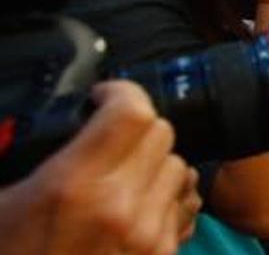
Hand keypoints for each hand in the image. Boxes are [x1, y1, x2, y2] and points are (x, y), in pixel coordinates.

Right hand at [0, 81, 198, 254]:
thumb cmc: (12, 252)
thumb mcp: (5, 201)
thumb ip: (43, 157)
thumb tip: (76, 122)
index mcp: (71, 187)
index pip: (132, 113)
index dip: (120, 95)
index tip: (104, 99)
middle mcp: (119, 207)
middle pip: (161, 134)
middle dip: (135, 128)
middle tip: (109, 137)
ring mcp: (147, 235)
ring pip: (179, 166)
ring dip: (155, 164)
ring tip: (123, 174)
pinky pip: (185, 205)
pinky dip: (167, 197)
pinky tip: (138, 205)